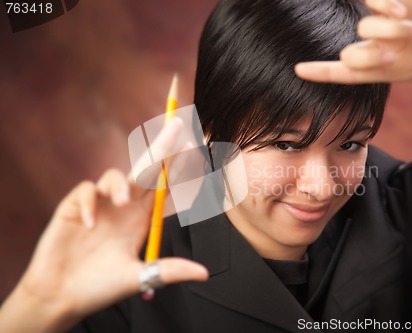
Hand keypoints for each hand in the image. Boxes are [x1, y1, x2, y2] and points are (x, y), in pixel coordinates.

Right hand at [0, 118, 208, 332]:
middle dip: (161, 149)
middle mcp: (124, 207)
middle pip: (146, 171)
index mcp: (142, 218)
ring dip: (121, 185)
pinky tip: (91, 224)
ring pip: (115, 176)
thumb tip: (205, 273)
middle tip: (177, 127)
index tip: (195, 152)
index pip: (165, 188)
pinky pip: (86, 192)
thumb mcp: (140, 278)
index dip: (179, 171)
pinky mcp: (75, 206)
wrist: (61, 296)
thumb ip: (170, 271)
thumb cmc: (101, 287)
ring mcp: (101, 204)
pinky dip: (90, 203)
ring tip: (123, 203)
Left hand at [295, 0, 411, 143]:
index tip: (297, 70)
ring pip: (362, 28)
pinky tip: (408, 7)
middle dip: (373, 53)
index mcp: (392, 69)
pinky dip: (385, 6)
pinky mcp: (397, 0)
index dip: (322, 72)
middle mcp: (384, 47)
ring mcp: (388, 24)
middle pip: (351, 54)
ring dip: (388, 30)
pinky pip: (373, 2)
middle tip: (407, 48)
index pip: (347, 74)